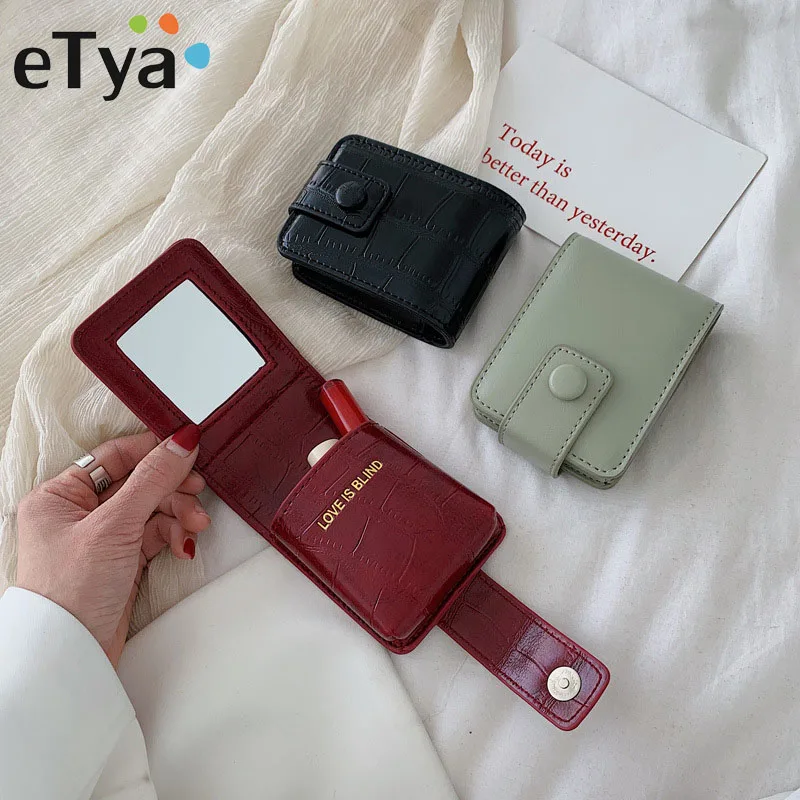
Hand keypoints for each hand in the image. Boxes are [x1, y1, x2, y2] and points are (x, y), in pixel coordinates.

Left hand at [16, 425, 209, 666]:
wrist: (71, 655)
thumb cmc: (70, 592)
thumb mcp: (115, 524)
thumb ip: (152, 479)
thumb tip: (182, 441)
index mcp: (61, 495)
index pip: (115, 456)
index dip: (154, 451)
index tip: (188, 448)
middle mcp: (79, 512)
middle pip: (140, 483)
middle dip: (172, 490)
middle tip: (197, 492)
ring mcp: (103, 537)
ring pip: (153, 509)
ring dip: (179, 515)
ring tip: (194, 528)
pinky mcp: (122, 559)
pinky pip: (157, 534)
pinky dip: (174, 537)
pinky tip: (184, 546)